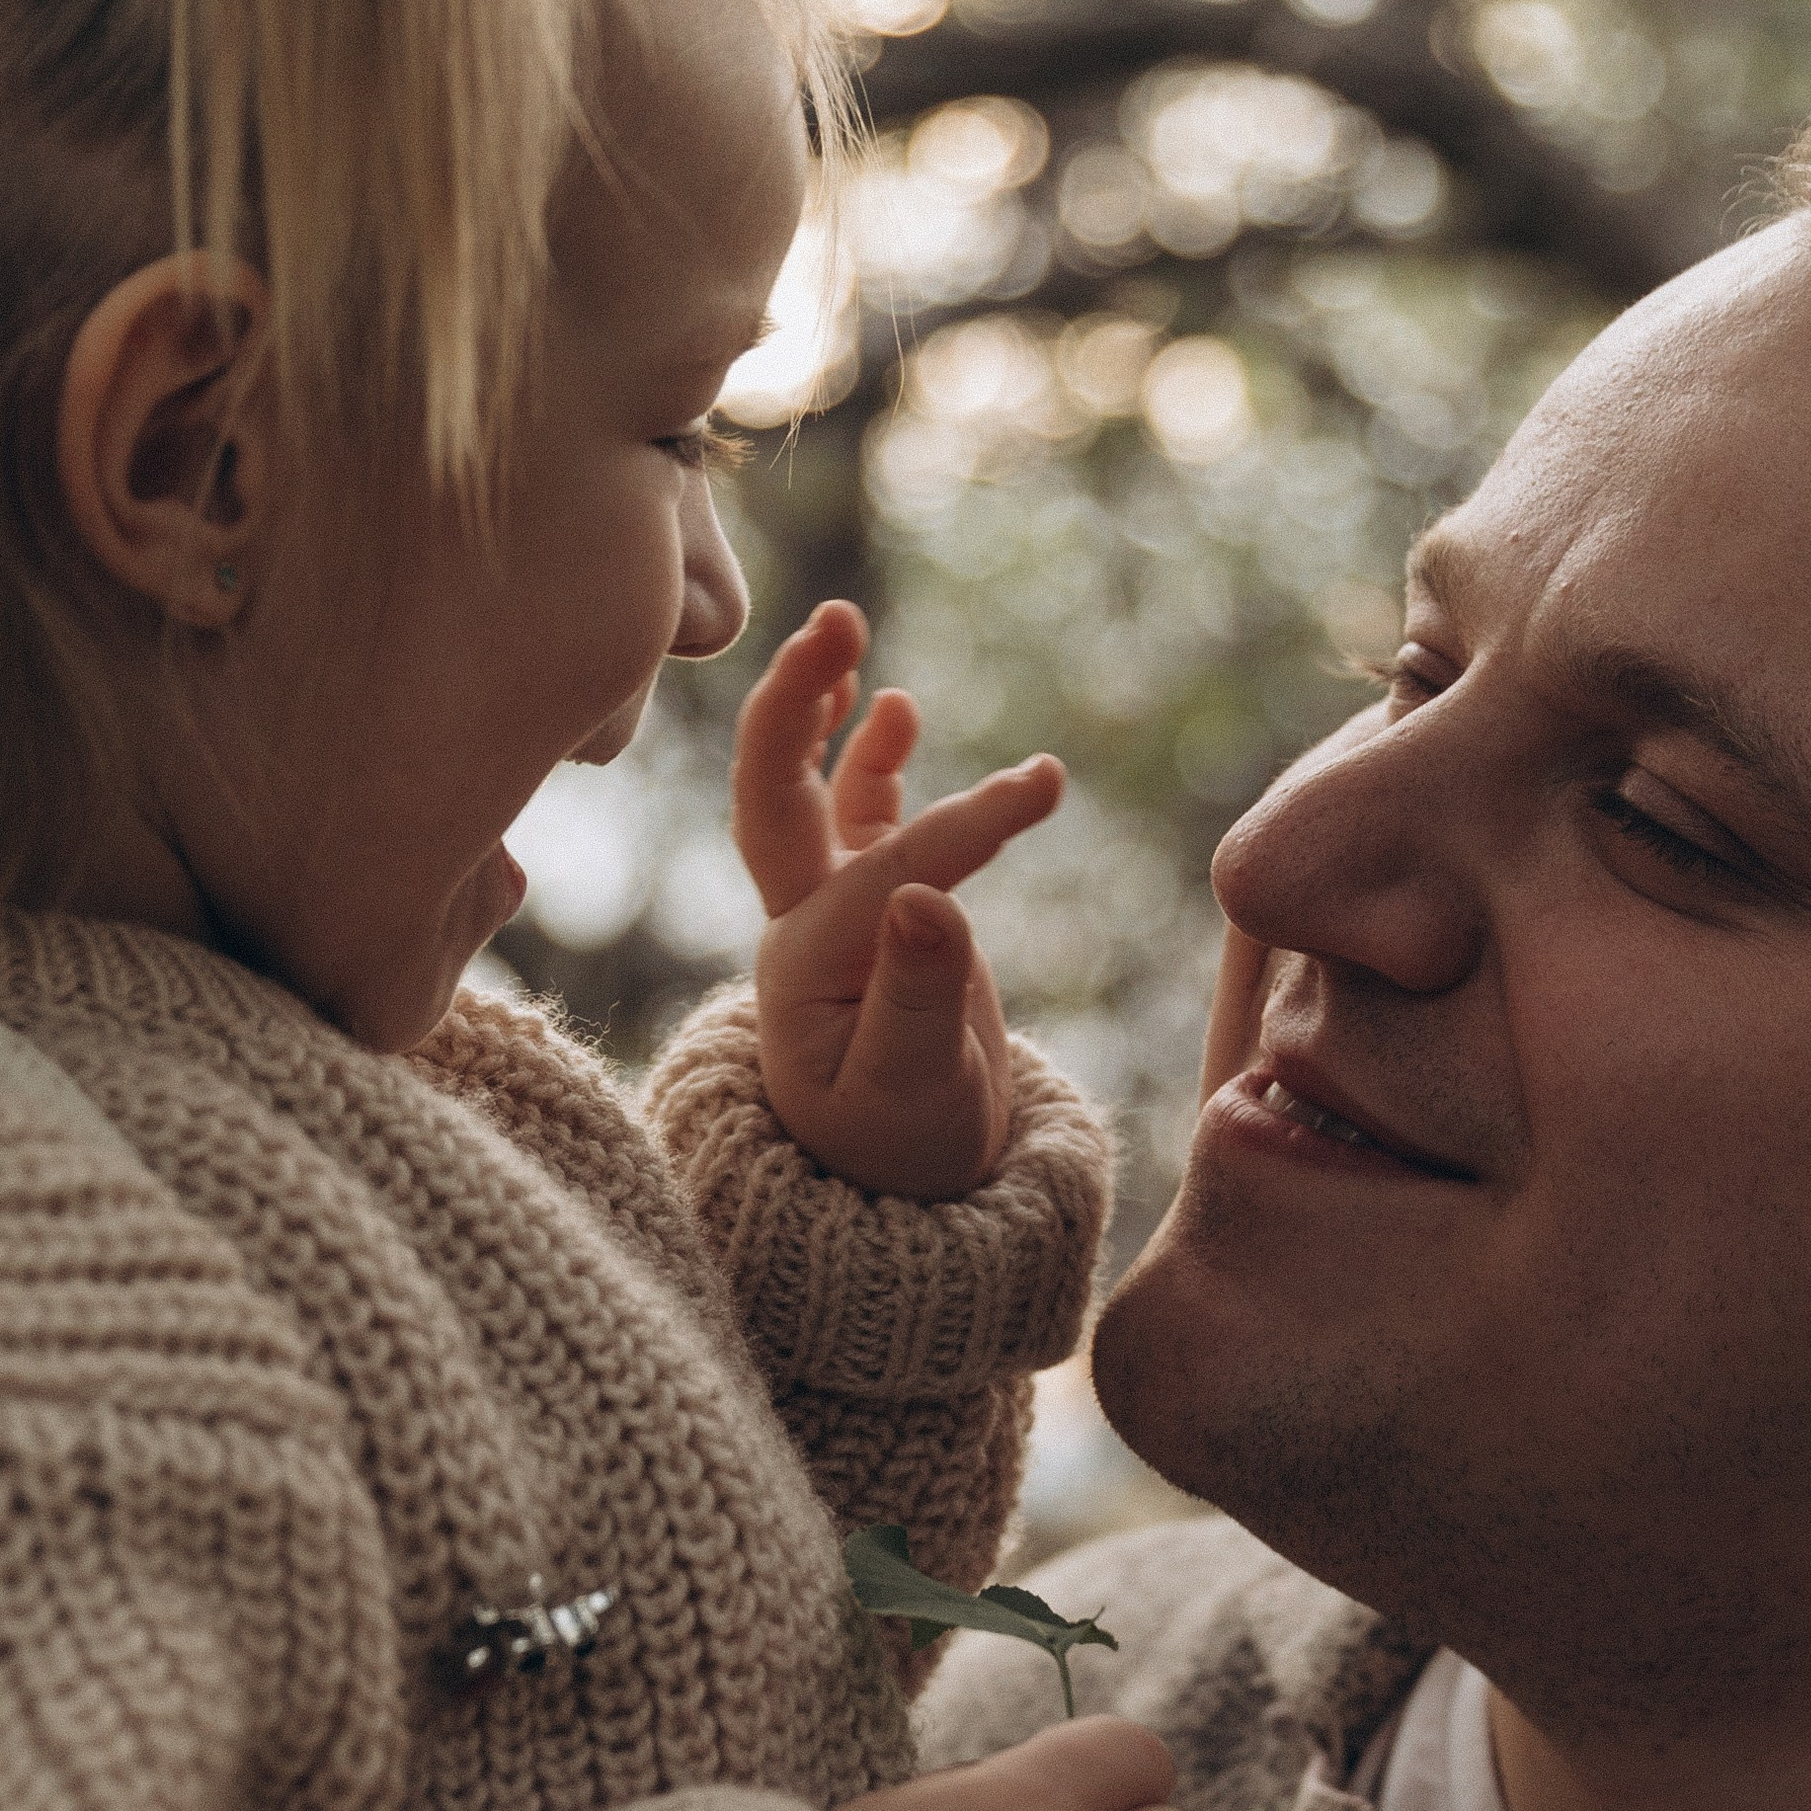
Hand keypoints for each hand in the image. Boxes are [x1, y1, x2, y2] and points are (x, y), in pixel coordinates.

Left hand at [733, 601, 1063, 1198]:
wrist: (907, 1190)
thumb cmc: (904, 1150)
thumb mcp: (916, 1092)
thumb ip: (920, 999)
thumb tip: (927, 899)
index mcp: (803, 968)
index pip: (882, 871)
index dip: (959, 827)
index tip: (1039, 790)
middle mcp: (802, 928)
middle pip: (772, 798)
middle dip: (790, 706)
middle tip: (831, 620)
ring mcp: (833, 915)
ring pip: (807, 796)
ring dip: (821, 712)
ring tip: (846, 632)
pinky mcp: (873, 912)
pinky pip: (860, 818)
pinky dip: (870, 759)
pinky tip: (894, 706)